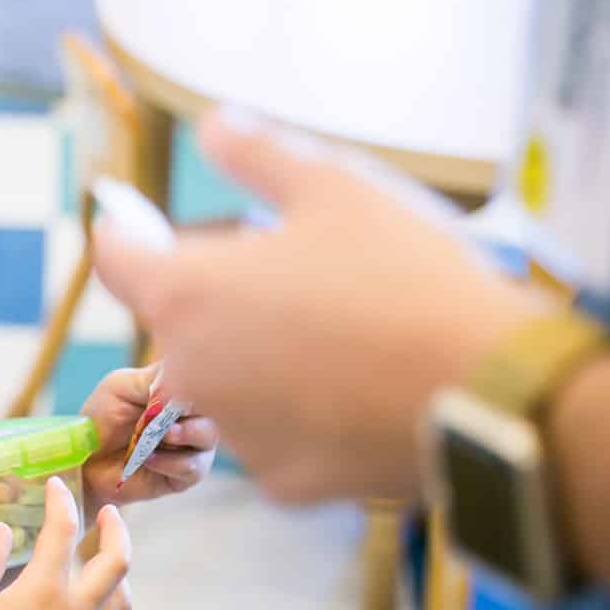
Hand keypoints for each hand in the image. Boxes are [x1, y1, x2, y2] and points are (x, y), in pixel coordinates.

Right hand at [0, 478, 131, 609]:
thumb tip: (2, 529)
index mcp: (46, 590)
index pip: (63, 529)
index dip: (60, 500)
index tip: (56, 486)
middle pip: (117, 561)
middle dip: (117, 529)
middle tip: (111, 514)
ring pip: (124, 600)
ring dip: (118, 574)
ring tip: (105, 562)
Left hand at [80, 365, 217, 508]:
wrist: (85, 460)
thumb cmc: (101, 418)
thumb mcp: (121, 387)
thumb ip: (153, 379)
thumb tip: (183, 374)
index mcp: (177, 389)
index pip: (202, 377)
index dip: (195, 379)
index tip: (178, 383)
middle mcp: (190, 415)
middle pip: (213, 405)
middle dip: (193, 406)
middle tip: (169, 410)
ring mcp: (191, 445)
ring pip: (208, 436)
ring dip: (185, 433)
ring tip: (162, 435)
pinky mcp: (184, 475)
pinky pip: (192, 467)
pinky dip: (171, 461)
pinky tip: (149, 458)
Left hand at [91, 109, 547, 503]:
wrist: (492, 395)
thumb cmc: (408, 278)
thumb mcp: (335, 187)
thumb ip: (256, 154)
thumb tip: (210, 127)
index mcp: (187, 294)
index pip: (117, 258)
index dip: (126, 233)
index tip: (135, 222)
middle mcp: (190, 372)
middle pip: (181, 322)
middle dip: (219, 296)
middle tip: (294, 276)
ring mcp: (234, 433)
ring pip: (229, 382)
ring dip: (259, 358)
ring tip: (341, 333)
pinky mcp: (283, 483)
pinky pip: (276, 435)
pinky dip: (304, 415)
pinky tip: (359, 391)